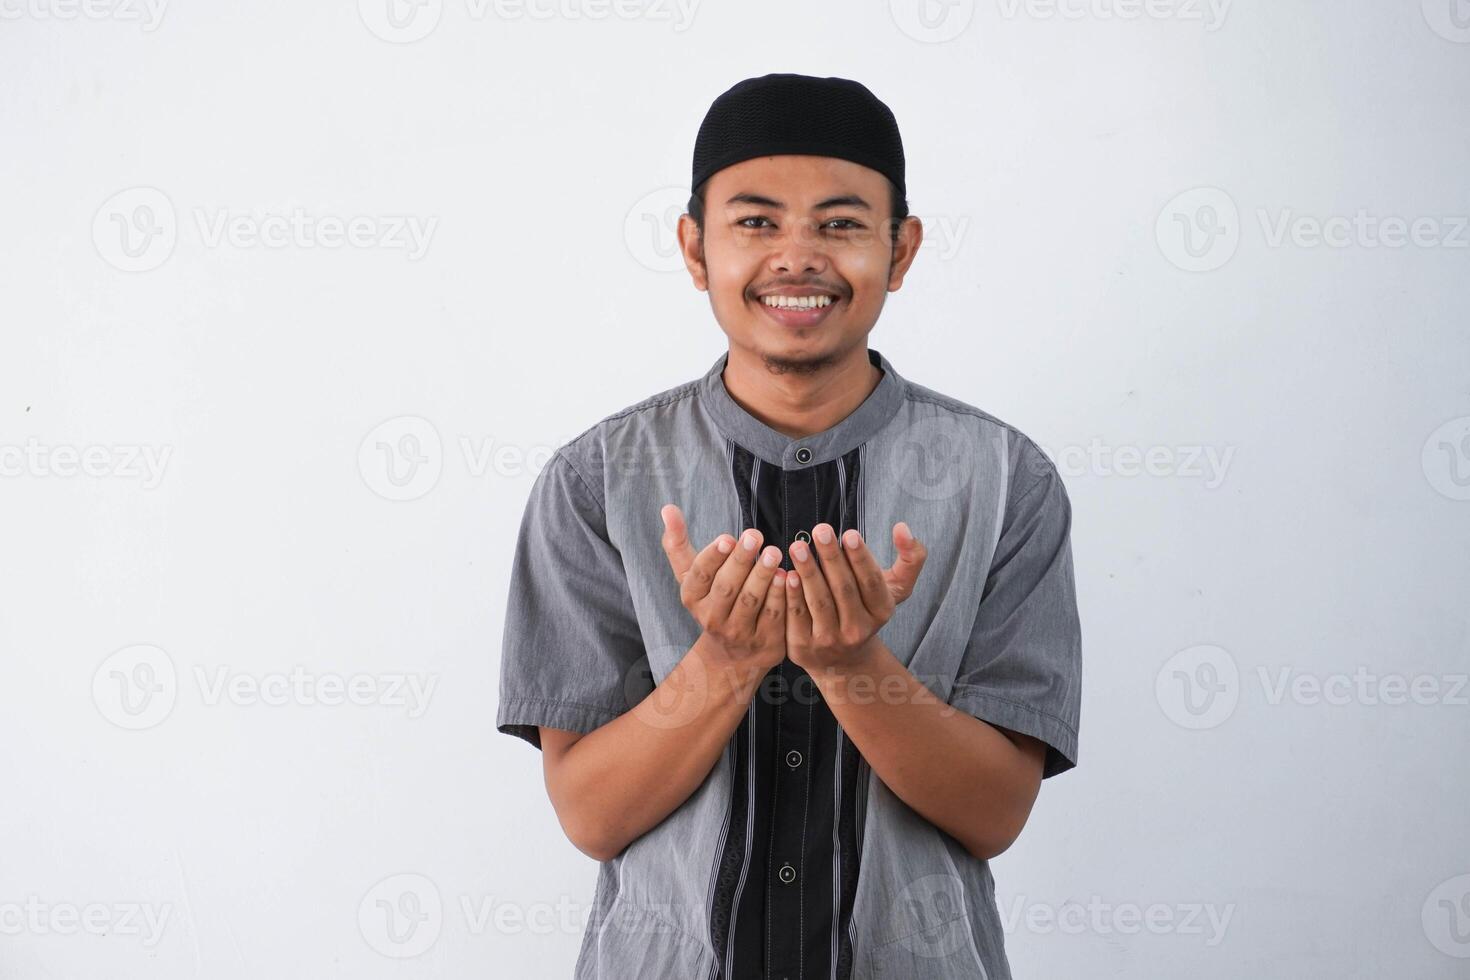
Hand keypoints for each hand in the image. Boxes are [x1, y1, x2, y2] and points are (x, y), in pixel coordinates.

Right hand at [660, 504, 786, 673]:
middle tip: (755, 536)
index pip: (700, 575)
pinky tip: (787, 576)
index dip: (713, 557)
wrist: (732, 654)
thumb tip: (667, 508)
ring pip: (750, 601)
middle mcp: (712, 618)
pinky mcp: (765, 643)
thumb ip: (678, 543)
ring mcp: (739, 633)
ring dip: (762, 576)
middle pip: (726, 587)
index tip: (727, 538)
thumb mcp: (692, 576)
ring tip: (774, 553)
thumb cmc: (713, 601)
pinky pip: (774, 617)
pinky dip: (780, 596)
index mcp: (693, 598)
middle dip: (741, 561)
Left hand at [784, 521, 926, 672]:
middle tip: (820, 530)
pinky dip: (792, 594)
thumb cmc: (865, 608)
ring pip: (819, 602)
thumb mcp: (894, 587)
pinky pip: (796, 616)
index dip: (861, 558)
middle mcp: (858, 630)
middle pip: (844, 589)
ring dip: (809, 572)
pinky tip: (787, 574)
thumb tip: (903, 527)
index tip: (849, 534)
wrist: (841, 657)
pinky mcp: (803, 647)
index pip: (871, 582)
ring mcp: (830, 641)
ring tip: (798, 546)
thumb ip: (910, 557)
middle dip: (831, 557)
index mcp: (882, 611)